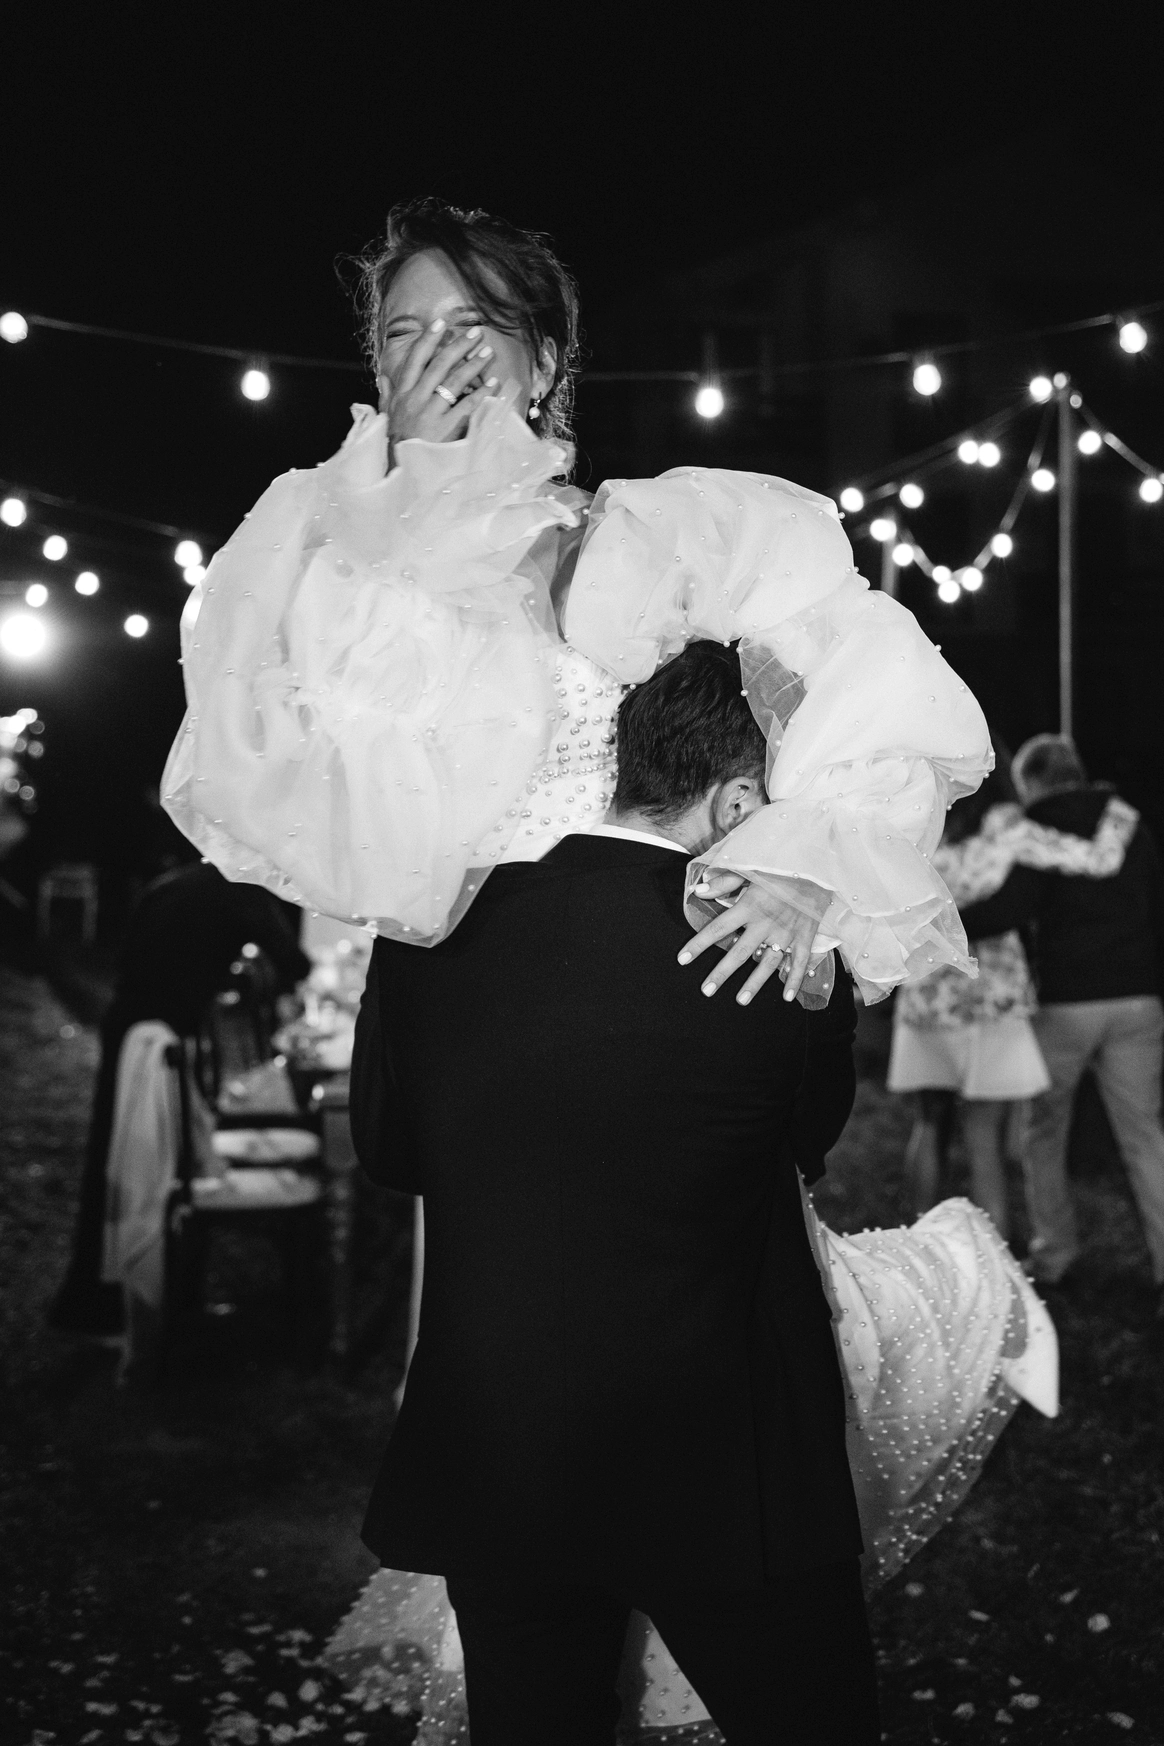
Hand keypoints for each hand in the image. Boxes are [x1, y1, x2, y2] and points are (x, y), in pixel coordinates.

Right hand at [383, 320, 500, 447]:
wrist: (403, 474)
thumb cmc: (396, 444)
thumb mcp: (387, 417)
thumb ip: (386, 396)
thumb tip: (383, 378)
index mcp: (402, 394)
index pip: (415, 360)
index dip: (428, 340)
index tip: (441, 323)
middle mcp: (415, 400)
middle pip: (439, 365)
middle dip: (458, 346)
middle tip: (475, 332)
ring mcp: (430, 414)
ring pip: (454, 382)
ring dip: (473, 364)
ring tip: (487, 351)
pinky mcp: (445, 430)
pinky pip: (467, 406)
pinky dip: (482, 394)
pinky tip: (493, 383)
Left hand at [677, 872, 830, 1005]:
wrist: (817, 865)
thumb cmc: (779, 866)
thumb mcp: (750, 869)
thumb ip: (723, 883)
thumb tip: (698, 891)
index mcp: (749, 906)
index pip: (718, 928)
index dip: (699, 944)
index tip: (683, 959)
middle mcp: (766, 923)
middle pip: (740, 953)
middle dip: (722, 973)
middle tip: (706, 990)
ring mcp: (787, 932)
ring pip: (767, 963)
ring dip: (754, 983)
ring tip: (740, 1000)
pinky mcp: (805, 936)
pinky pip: (799, 962)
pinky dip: (794, 980)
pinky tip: (787, 997)